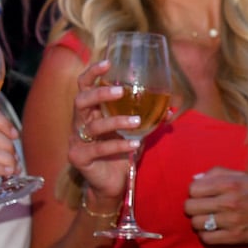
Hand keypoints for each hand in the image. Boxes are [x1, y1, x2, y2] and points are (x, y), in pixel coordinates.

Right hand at [69, 58, 142, 200]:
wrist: (111, 184)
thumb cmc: (121, 152)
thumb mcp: (135, 132)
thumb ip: (148, 119)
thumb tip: (170, 108)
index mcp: (91, 112)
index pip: (84, 86)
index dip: (92, 72)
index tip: (107, 62)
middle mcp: (80, 123)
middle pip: (81, 100)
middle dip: (100, 93)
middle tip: (120, 91)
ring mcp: (77, 140)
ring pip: (93, 126)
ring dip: (116, 121)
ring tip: (136, 121)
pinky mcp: (79, 157)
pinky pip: (99, 148)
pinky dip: (118, 145)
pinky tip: (134, 145)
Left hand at [185, 166, 247, 244]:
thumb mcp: (243, 175)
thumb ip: (218, 173)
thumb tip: (196, 180)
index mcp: (229, 183)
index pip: (194, 188)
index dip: (195, 190)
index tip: (202, 193)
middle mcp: (228, 202)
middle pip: (190, 207)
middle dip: (193, 206)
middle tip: (203, 206)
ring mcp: (231, 221)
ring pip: (196, 223)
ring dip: (199, 221)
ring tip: (208, 218)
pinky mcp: (234, 238)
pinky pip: (206, 238)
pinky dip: (206, 234)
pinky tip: (213, 229)